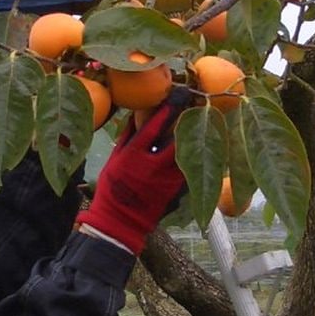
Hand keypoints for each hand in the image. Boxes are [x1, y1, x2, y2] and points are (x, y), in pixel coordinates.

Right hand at [79, 92, 191, 253]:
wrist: (121, 222)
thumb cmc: (112, 189)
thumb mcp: (114, 159)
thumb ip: (127, 136)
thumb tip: (138, 114)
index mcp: (134, 155)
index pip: (153, 126)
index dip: (168, 108)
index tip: (179, 93)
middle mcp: (153, 166)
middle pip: (177, 136)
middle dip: (188, 117)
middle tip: (197, 102)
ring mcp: (168, 179)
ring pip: (187, 152)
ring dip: (194, 135)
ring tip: (202, 120)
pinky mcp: (178, 191)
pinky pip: (190, 168)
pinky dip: (194, 155)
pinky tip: (200, 144)